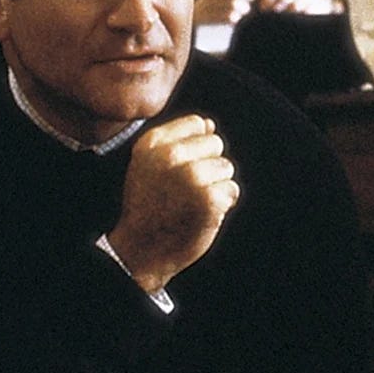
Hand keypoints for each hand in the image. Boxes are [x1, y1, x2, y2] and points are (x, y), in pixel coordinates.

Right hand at [106, 114, 239, 293]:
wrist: (141, 249)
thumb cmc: (148, 207)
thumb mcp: (147, 164)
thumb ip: (175, 139)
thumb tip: (208, 125)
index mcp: (153, 143)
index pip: (196, 123)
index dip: (197, 145)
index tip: (184, 166)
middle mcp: (171, 156)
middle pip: (216, 143)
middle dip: (209, 165)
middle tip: (188, 188)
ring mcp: (192, 176)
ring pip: (226, 167)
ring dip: (217, 185)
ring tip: (193, 201)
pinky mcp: (209, 198)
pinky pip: (232, 189)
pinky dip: (223, 203)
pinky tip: (203, 212)